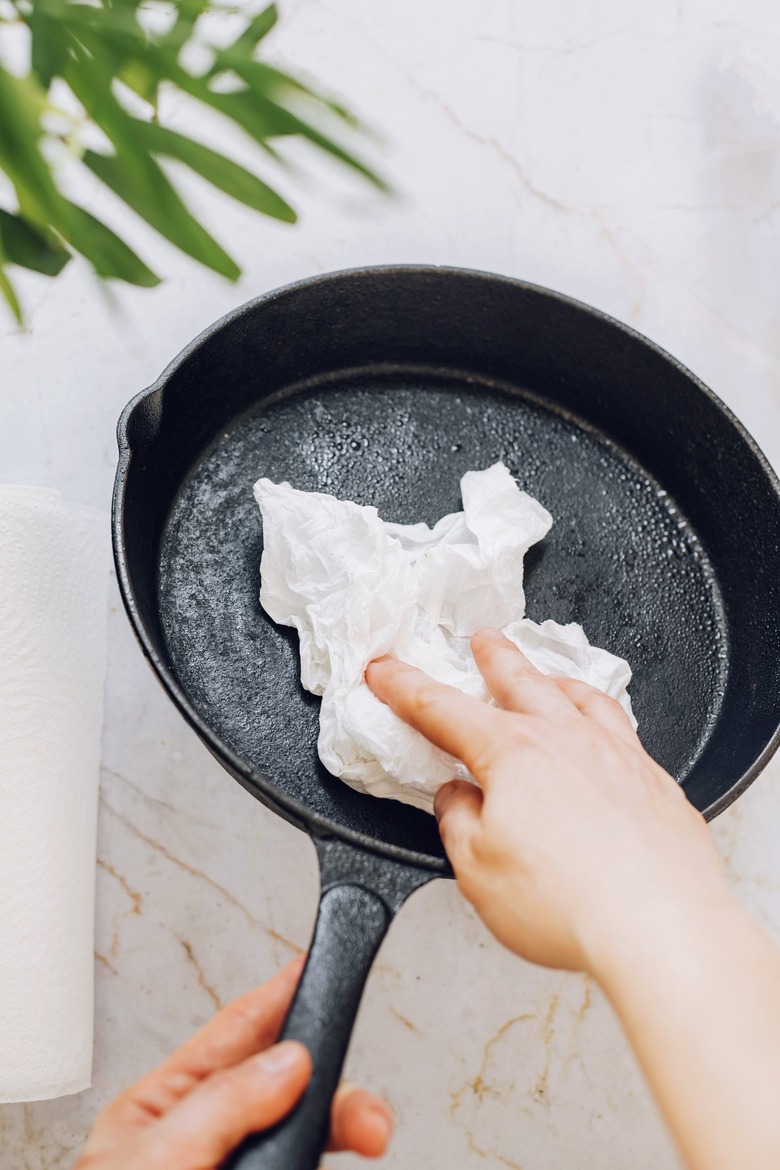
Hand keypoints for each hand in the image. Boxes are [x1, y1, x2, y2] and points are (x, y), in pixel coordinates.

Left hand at [75, 956, 391, 1169]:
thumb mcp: (156, 1163)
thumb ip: (223, 1106)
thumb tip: (288, 1060)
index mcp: (163, 1110)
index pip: (232, 1034)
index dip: (278, 996)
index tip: (318, 965)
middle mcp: (204, 1140)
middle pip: (285, 1088)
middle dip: (333, 1087)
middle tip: (368, 1113)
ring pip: (307, 1134)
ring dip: (345, 1127)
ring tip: (371, 1135)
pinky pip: (307, 1162)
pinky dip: (333, 1155)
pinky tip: (354, 1153)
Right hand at [366, 628, 729, 976]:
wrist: (660, 926)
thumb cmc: (571, 904)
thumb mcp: (477, 870)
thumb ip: (458, 822)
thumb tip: (456, 798)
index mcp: (513, 754)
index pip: (443, 710)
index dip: (406, 688)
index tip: (386, 672)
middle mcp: (568, 741)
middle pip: (521, 683)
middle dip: (494, 659)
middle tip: (483, 641)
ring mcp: (618, 756)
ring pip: (582, 697)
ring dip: (555, 680)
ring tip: (547, 677)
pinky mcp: (655, 782)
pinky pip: (623, 728)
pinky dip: (603, 717)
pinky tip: (603, 732)